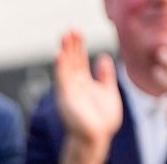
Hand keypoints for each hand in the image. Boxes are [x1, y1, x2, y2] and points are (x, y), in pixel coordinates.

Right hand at [54, 30, 121, 157]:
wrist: (98, 137)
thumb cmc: (102, 119)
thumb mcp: (107, 91)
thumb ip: (105, 75)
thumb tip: (103, 57)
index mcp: (84, 83)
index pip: (79, 60)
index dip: (78, 46)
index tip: (78, 32)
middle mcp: (75, 85)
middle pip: (72, 61)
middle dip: (71, 45)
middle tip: (70, 29)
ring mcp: (70, 90)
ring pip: (66, 66)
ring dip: (65, 51)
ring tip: (64, 36)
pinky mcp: (66, 97)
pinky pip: (62, 79)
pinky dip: (60, 66)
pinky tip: (59, 54)